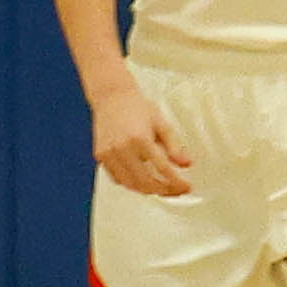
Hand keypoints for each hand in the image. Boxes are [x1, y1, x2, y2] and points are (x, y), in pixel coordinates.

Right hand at [87, 78, 192, 198]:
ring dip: (148, 190)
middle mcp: (122, 148)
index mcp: (140, 138)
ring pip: (131, 184)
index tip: (186, 186)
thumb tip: (186, 164)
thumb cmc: (136, 106)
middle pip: (147, 182)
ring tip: (161, 187)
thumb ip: (175, 145)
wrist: (111, 96)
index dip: (177, 183)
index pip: (163, 170)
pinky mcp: (100, 156)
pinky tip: (142, 180)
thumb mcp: (161, 123)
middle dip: (165, 190)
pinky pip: (118, 179)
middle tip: (176, 189)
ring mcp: (109, 154)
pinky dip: (131, 184)